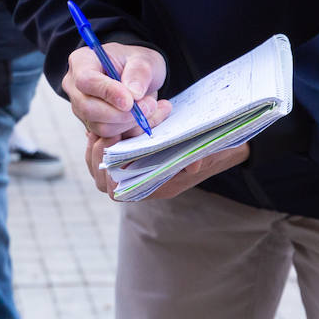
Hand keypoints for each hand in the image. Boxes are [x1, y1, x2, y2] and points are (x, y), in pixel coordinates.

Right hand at [61, 42, 169, 139]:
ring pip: (100, 127)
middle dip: (122, 113)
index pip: (86, 81)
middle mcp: (75, 87)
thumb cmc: (136, 64)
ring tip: (150, 107)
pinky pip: (111, 138)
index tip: (131, 100)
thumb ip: (139, 73)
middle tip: (149, 105)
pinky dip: (132, 131)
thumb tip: (133, 94)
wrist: (138, 79)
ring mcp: (81, 109)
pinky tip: (147, 118)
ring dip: (130, 123)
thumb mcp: (144, 60)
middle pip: (88, 108)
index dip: (107, 92)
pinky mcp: (93, 126)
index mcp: (82, 62)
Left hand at [85, 134, 249, 200]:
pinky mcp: (135, 158)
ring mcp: (138, 172)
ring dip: (96, 150)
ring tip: (98, 129)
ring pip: (103, 170)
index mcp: (160, 186)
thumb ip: (200, 157)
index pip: (121, 192)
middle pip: (106, 184)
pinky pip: (108, 157)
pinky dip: (101, 142)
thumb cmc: (215, 148)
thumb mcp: (210, 149)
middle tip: (101, 134)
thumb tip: (192, 164)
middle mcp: (146, 183)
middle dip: (98, 159)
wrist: (222, 145)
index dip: (110, 173)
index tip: (111, 144)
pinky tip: (102, 125)